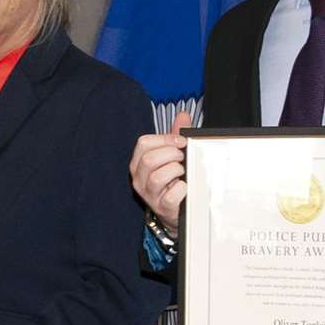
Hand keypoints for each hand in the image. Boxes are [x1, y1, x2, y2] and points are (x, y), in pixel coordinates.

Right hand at [129, 110, 192, 225]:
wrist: (174, 210)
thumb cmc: (172, 180)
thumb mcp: (172, 156)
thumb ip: (176, 135)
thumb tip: (183, 115)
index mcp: (139, 163)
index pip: (144, 143)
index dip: (165, 139)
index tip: (181, 142)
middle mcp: (139, 178)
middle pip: (149, 159)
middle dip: (172, 154)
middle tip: (182, 158)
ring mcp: (149, 194)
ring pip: (158, 176)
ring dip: (177, 170)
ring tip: (183, 173)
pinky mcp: (162, 207)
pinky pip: (171, 195)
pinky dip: (182, 188)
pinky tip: (185, 187)